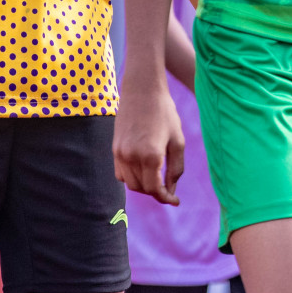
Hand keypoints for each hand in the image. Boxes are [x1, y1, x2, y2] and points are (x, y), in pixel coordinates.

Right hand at [113, 82, 184, 205]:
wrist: (142, 91)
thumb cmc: (165, 113)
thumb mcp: (178, 140)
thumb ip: (176, 167)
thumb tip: (172, 189)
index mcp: (151, 155)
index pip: (155, 189)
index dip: (166, 197)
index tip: (176, 201)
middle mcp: (132, 157)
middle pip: (142, 189)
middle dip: (156, 192)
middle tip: (170, 189)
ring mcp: (120, 153)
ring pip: (130, 183)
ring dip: (144, 186)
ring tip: (158, 180)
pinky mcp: (114, 149)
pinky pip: (120, 173)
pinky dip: (131, 178)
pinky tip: (144, 171)